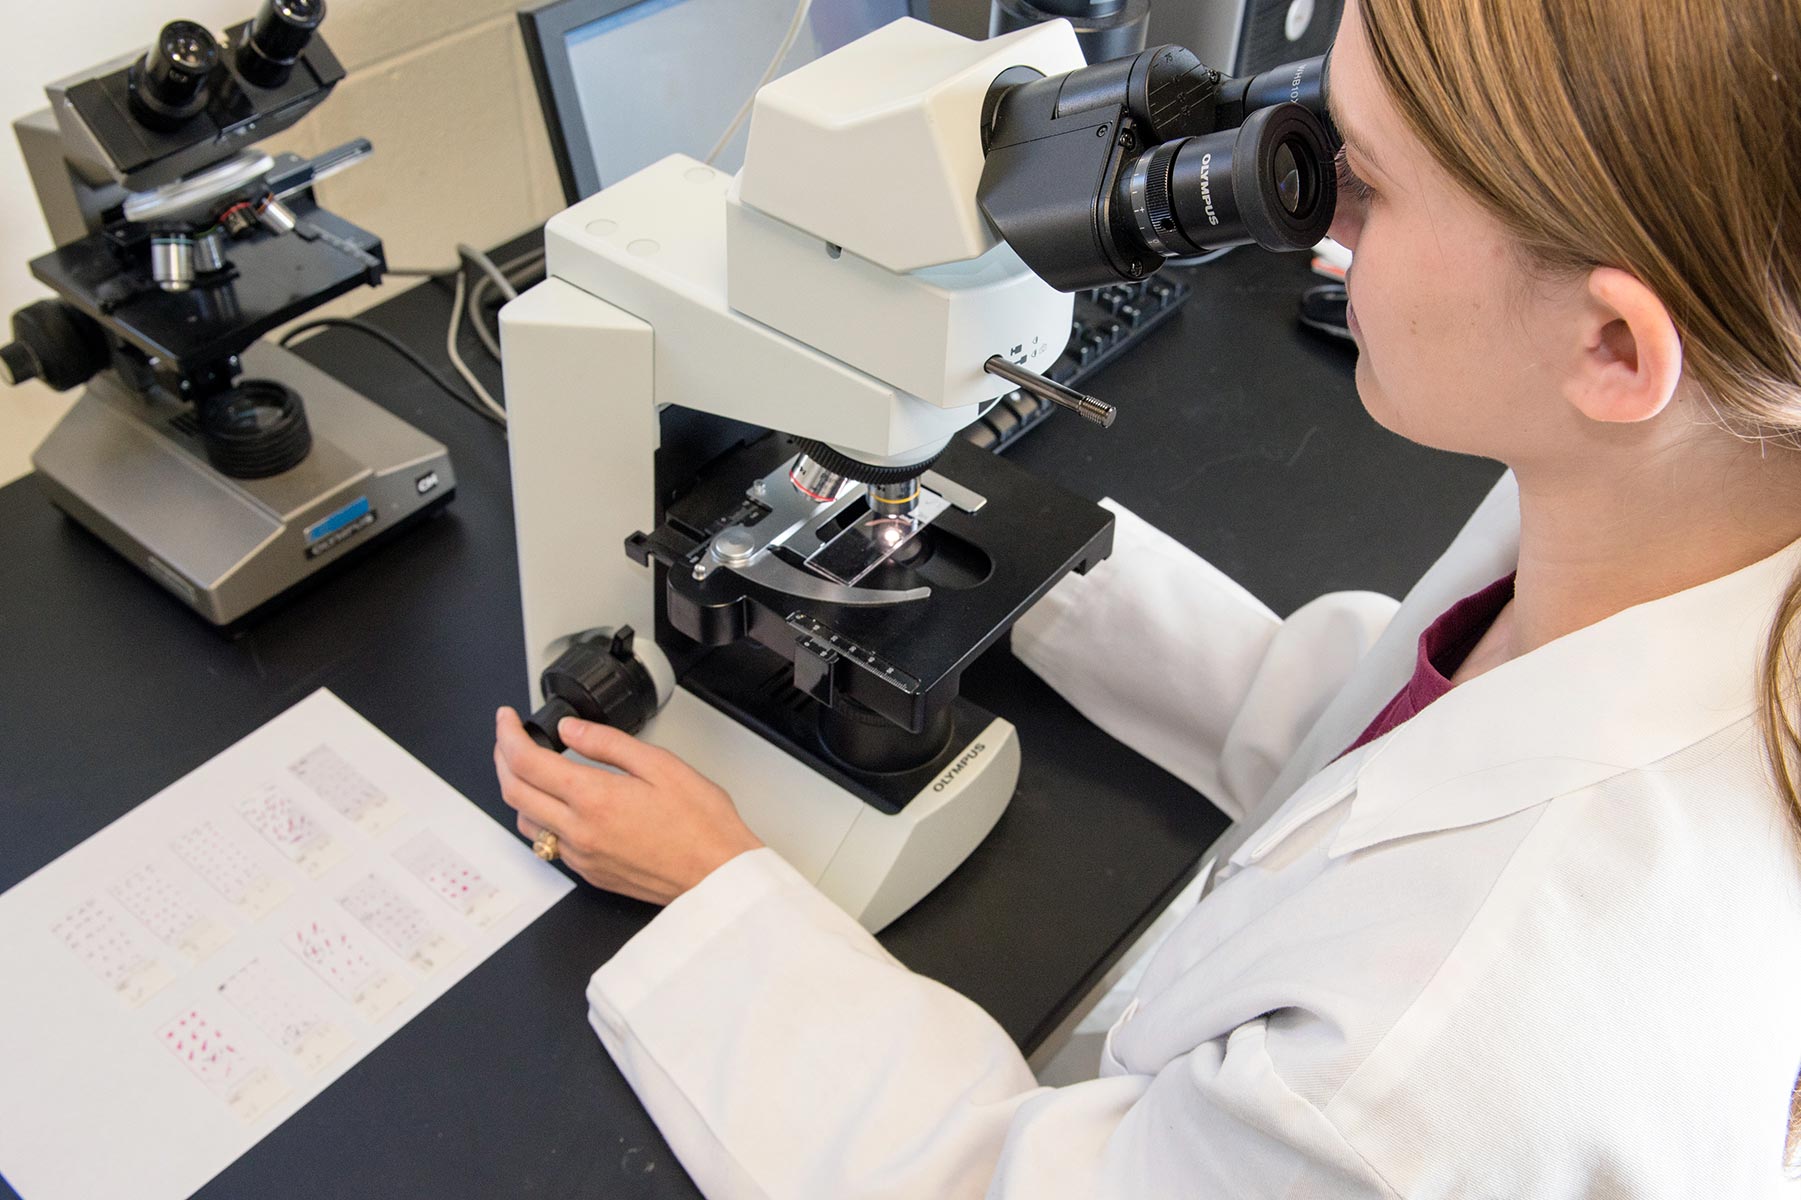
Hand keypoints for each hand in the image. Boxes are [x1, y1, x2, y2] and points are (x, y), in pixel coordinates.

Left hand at [493, 707, 764, 904]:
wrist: (718, 874)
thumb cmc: (702, 825)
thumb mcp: (661, 764)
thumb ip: (608, 743)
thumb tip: (571, 729)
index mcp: (594, 798)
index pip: (526, 762)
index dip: (507, 735)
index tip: (507, 719)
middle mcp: (579, 831)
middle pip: (513, 792)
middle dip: (502, 759)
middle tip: (508, 738)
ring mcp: (582, 857)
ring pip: (525, 823)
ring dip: (517, 791)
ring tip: (527, 769)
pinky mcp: (591, 874)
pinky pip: (549, 844)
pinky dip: (539, 818)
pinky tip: (555, 805)